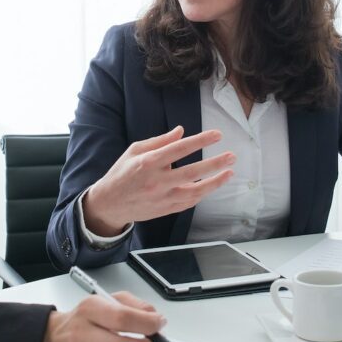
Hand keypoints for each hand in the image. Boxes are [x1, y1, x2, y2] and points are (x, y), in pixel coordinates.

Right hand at [82, 126, 235, 235]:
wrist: (109, 204)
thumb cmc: (122, 173)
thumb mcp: (134, 150)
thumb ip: (159, 141)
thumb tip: (181, 131)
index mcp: (149, 162)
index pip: (180, 149)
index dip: (200, 141)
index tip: (217, 135)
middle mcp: (157, 181)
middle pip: (192, 171)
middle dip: (215, 163)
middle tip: (232, 156)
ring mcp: (163, 197)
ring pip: (195, 191)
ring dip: (215, 182)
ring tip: (229, 172)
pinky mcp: (166, 209)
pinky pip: (189, 202)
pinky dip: (202, 194)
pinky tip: (212, 185)